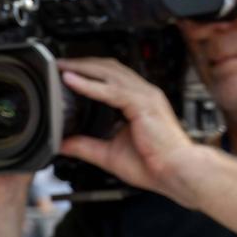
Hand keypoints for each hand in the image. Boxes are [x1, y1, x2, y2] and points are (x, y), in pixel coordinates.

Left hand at [56, 57, 216, 206]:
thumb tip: (62, 144)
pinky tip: (71, 81)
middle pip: (108, 68)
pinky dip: (89, 84)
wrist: (178, 172)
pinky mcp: (143, 105)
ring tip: (61, 68)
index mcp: (139, 102)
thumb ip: (85, 146)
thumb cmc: (154, 165)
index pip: (110, 77)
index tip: (66, 73)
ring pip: (109, 73)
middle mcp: (144, 94)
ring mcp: (145, 96)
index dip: (88, 72)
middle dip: (82, 64)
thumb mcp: (108, 155)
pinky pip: (111, 90)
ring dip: (82, 68)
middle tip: (58, 64)